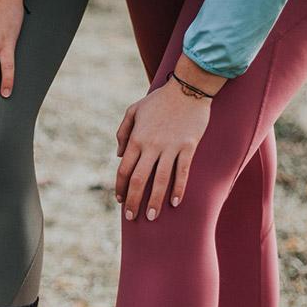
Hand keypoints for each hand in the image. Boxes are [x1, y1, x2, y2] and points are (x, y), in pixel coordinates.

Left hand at [115, 56, 224, 219]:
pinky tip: (175, 203)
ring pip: (160, 180)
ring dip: (154, 201)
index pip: (124, 170)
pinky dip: (178, 189)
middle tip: (132, 218)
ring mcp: (170, 147)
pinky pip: (182, 172)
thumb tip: (119, 155)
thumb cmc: (159, 100)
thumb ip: (123, 132)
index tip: (120, 201)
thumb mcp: (134, 110)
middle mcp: (151, 146)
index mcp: (137, 139)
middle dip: (133, 201)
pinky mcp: (188, 147)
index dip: (120, 188)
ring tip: (152, 217)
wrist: (187, 89)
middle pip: (138, 180)